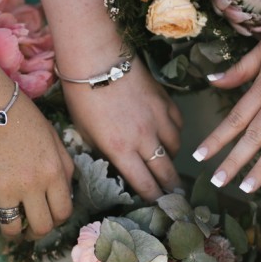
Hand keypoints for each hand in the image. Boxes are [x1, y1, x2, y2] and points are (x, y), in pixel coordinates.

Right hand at [0, 96, 73, 239]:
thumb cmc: (22, 117)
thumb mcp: (54, 138)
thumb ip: (65, 167)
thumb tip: (67, 194)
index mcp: (54, 173)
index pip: (63, 213)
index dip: (57, 220)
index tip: (49, 217)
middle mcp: (31, 185)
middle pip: (40, 228)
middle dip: (36, 232)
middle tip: (29, 227)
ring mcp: (2, 189)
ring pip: (11, 230)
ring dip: (12, 232)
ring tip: (8, 224)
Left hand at [62, 58, 183, 200]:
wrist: (97, 57)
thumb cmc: (82, 96)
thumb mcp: (86, 132)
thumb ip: (105, 151)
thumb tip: (116, 163)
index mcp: (121, 150)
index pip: (145, 185)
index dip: (152, 198)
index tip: (156, 203)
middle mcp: (145, 139)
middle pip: (167, 172)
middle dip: (170, 186)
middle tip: (171, 193)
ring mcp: (159, 120)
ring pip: (175, 149)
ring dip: (170, 157)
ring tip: (164, 160)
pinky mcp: (166, 102)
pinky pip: (177, 126)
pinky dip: (174, 134)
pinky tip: (166, 134)